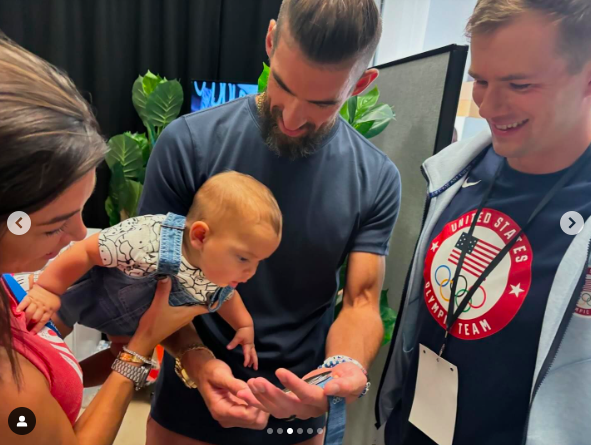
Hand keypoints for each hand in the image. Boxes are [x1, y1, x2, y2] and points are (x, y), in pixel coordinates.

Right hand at [16, 284, 60, 333]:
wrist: (51, 286)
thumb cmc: (53, 298)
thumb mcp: (55, 307)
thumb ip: (49, 314)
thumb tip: (43, 322)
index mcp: (49, 311)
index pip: (43, 321)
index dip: (37, 328)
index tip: (32, 333)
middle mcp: (42, 307)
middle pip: (35, 318)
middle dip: (30, 324)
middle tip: (25, 329)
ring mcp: (35, 302)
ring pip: (30, 312)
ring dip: (25, 318)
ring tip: (21, 323)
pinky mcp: (29, 297)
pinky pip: (24, 303)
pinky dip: (21, 307)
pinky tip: (18, 312)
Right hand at [128, 278, 209, 355]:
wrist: (144, 339)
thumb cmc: (154, 324)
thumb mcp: (158, 305)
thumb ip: (163, 290)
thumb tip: (167, 275)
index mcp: (188, 313)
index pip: (205, 307)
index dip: (212, 299)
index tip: (215, 289)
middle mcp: (187, 317)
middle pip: (198, 304)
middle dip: (199, 294)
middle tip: (200, 281)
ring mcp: (180, 319)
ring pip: (189, 306)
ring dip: (189, 297)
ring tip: (189, 284)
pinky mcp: (174, 319)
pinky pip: (182, 308)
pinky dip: (182, 301)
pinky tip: (176, 293)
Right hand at [185, 352, 268, 428]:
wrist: (204, 372)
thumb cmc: (211, 371)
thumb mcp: (220, 374)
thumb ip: (234, 385)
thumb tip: (248, 393)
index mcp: (220, 410)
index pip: (246, 415)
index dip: (256, 403)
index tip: (259, 388)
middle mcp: (226, 419)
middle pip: (253, 422)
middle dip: (262, 406)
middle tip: (262, 389)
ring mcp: (232, 419)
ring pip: (257, 422)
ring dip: (264, 409)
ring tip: (261, 392)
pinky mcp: (238, 416)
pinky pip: (255, 418)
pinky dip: (261, 409)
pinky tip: (259, 396)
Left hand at [227, 326, 257, 369]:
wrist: (246, 325)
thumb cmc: (242, 331)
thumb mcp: (237, 337)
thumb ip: (233, 343)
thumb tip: (228, 348)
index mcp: (248, 345)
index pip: (247, 354)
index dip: (247, 360)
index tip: (245, 365)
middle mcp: (251, 346)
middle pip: (254, 355)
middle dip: (254, 362)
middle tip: (255, 369)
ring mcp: (252, 345)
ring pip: (254, 354)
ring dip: (254, 360)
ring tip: (252, 366)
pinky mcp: (251, 344)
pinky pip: (253, 352)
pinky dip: (253, 356)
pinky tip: (251, 358)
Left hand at [236, 362, 367, 420]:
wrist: (344, 379)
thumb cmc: (350, 378)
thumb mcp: (354, 380)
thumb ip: (344, 385)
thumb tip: (331, 388)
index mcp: (324, 403)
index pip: (307, 396)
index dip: (293, 385)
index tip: (280, 370)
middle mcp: (308, 410)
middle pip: (287, 406)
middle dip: (270, 394)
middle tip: (256, 381)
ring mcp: (297, 408)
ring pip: (276, 409)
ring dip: (260, 398)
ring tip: (247, 385)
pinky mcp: (289, 403)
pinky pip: (270, 406)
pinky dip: (256, 400)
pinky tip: (244, 392)